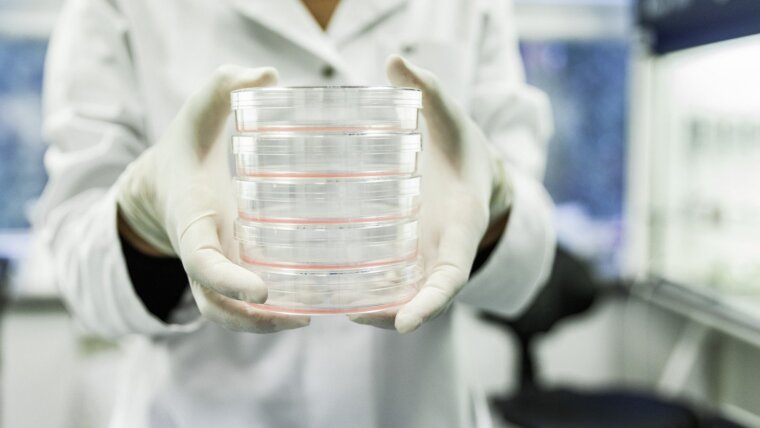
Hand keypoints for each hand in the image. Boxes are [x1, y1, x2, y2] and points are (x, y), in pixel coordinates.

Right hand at [116, 65, 309, 332]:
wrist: (164, 185)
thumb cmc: (184, 150)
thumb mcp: (196, 115)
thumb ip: (221, 89)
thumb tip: (266, 74)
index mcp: (191, 224)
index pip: (204, 264)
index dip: (229, 282)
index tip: (263, 291)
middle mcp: (202, 254)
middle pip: (218, 306)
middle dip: (254, 321)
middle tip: (301, 318)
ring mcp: (217, 267)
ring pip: (232, 313)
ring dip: (268, 324)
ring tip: (314, 315)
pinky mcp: (233, 268)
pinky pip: (249, 300)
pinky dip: (274, 309)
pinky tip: (314, 301)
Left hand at [350, 55, 512, 332]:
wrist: (468, 168)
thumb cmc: (462, 147)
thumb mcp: (452, 118)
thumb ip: (431, 92)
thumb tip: (396, 60)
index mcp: (461, 225)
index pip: (451, 273)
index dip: (432, 300)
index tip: (408, 323)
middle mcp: (444, 250)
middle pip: (424, 298)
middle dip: (394, 316)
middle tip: (354, 316)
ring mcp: (425, 257)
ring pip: (403, 297)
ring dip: (375, 312)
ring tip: (333, 307)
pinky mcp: (407, 254)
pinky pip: (390, 281)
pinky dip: (366, 292)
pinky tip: (331, 285)